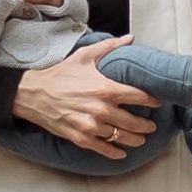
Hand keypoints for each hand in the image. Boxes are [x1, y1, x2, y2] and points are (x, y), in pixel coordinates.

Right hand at [11, 40, 157, 160]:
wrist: (34, 94)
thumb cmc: (60, 74)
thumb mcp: (84, 56)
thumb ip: (109, 47)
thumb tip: (130, 38)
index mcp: (105, 89)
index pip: (138, 96)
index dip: (151, 99)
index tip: (157, 101)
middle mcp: (101, 110)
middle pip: (134, 122)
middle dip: (146, 125)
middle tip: (152, 125)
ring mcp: (92, 126)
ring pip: (121, 137)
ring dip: (135, 139)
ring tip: (141, 139)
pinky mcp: (82, 138)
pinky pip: (104, 148)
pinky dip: (115, 152)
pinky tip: (121, 153)